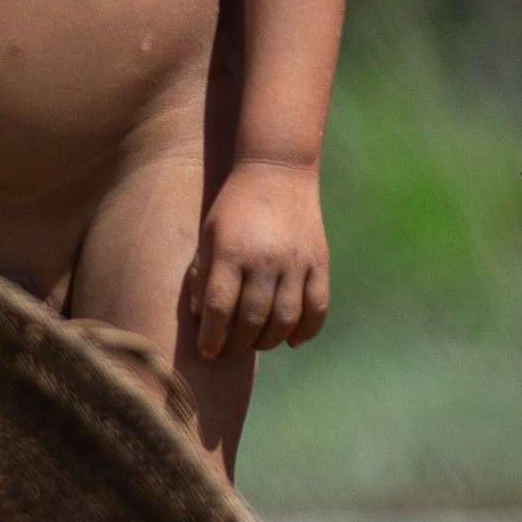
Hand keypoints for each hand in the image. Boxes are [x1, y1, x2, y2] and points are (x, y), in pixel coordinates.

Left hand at [190, 160, 329, 357]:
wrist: (278, 170)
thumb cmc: (235, 205)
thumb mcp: (209, 234)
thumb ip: (203, 274)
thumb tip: (202, 316)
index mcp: (231, 252)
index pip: (219, 308)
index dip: (211, 337)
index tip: (207, 351)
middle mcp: (264, 260)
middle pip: (251, 320)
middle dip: (237, 344)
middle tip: (230, 349)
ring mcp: (296, 261)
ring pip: (285, 320)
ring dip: (269, 341)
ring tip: (256, 342)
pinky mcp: (319, 261)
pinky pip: (318, 307)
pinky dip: (307, 331)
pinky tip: (292, 340)